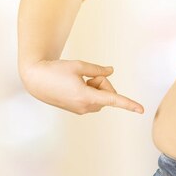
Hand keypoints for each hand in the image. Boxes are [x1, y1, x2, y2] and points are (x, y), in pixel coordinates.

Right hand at [20, 59, 144, 114]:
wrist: (34, 80)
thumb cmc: (55, 70)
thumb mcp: (78, 65)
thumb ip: (98, 70)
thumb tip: (111, 71)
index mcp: (87, 96)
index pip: (113, 100)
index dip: (129, 104)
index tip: (141, 110)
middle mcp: (86, 106)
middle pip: (108, 92)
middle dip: (102, 82)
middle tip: (85, 76)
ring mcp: (82, 110)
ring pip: (101, 96)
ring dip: (94, 86)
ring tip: (76, 81)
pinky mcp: (78, 110)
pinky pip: (93, 99)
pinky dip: (89, 91)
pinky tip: (73, 86)